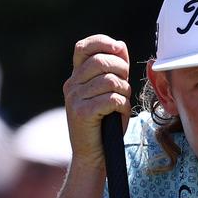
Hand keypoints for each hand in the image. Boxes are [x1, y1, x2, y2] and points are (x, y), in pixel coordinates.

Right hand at [63, 34, 131, 170]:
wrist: (93, 155)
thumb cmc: (105, 125)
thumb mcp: (109, 93)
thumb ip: (114, 71)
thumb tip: (120, 45)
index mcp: (76, 78)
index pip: (83, 48)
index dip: (102, 42)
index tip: (119, 49)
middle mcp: (72, 86)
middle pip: (101, 62)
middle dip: (121, 69)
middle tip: (126, 84)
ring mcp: (74, 99)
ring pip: (109, 81)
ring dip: (124, 91)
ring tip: (122, 103)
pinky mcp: (82, 113)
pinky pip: (111, 99)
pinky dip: (122, 105)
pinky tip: (120, 113)